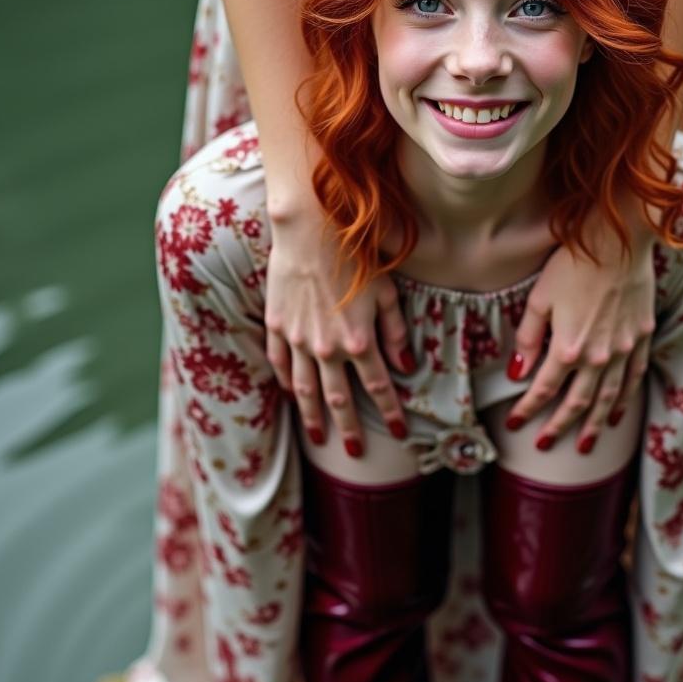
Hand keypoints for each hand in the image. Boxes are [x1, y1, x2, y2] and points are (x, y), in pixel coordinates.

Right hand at [264, 215, 412, 454]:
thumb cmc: (356, 256)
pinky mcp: (276, 326)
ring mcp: (297, 340)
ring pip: (305, 390)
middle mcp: (327, 349)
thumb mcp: (387, 293)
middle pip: (338, 399)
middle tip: (355, 452)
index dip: (391, 413)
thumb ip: (396, 332)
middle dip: (349, 428)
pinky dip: (287, 384)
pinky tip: (292, 396)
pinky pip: (280, 365)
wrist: (310, 229)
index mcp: (359, 342)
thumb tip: (406, 365)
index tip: (401, 434)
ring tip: (320, 438)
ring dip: (313, 417)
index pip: (378, 388)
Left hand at [503, 233, 655, 453]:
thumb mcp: (539, 298)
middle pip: (577, 402)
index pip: (544, 389)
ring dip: (593, 425)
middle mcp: (599, 356)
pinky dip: (624, 400)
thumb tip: (518, 373)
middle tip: (544, 445)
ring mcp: (625, 349)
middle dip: (559, 427)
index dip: (528, 409)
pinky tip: (616, 415)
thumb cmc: (573, 263)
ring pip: (608, 398)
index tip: (514, 424)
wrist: (620, 239)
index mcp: (569, 347)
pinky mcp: (642, 337)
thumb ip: (528, 338)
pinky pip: (633, 378)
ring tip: (583, 445)